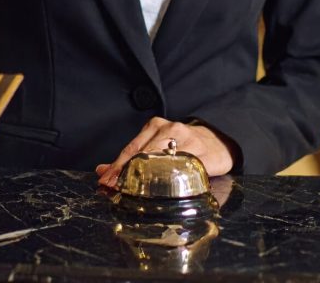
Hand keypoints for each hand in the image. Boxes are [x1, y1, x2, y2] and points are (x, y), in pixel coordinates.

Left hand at [95, 118, 234, 188]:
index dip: (117, 166)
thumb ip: (130, 158)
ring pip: (164, 162)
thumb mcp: (155, 145)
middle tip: (115, 189)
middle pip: (145, 154)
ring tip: (136, 192)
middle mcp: (172, 130)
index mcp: (156, 126)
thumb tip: (101, 171)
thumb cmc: (181, 146)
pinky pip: (185, 171)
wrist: (217, 142)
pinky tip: (165, 192)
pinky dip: (173, 183)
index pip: (132, 148)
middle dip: (128, 173)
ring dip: (148, 180)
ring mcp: (189, 142)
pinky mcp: (204, 157)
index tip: (105, 181)